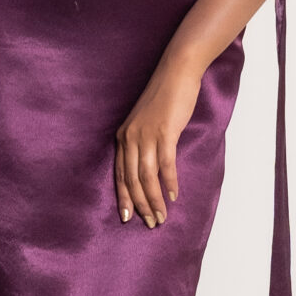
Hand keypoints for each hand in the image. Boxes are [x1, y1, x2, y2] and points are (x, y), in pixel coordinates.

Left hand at [114, 55, 201, 227]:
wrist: (176, 73)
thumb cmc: (164, 97)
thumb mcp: (147, 122)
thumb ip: (144, 142)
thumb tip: (151, 167)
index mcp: (123, 137)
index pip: (119, 174)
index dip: (123, 197)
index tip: (127, 217)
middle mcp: (131, 137)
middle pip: (131, 179)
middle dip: (140, 204)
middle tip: (151, 223)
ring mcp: (146, 134)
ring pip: (146, 176)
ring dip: (154, 199)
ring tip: (162, 216)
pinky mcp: (164, 131)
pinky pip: (165, 164)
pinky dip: (168, 182)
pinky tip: (173, 195)